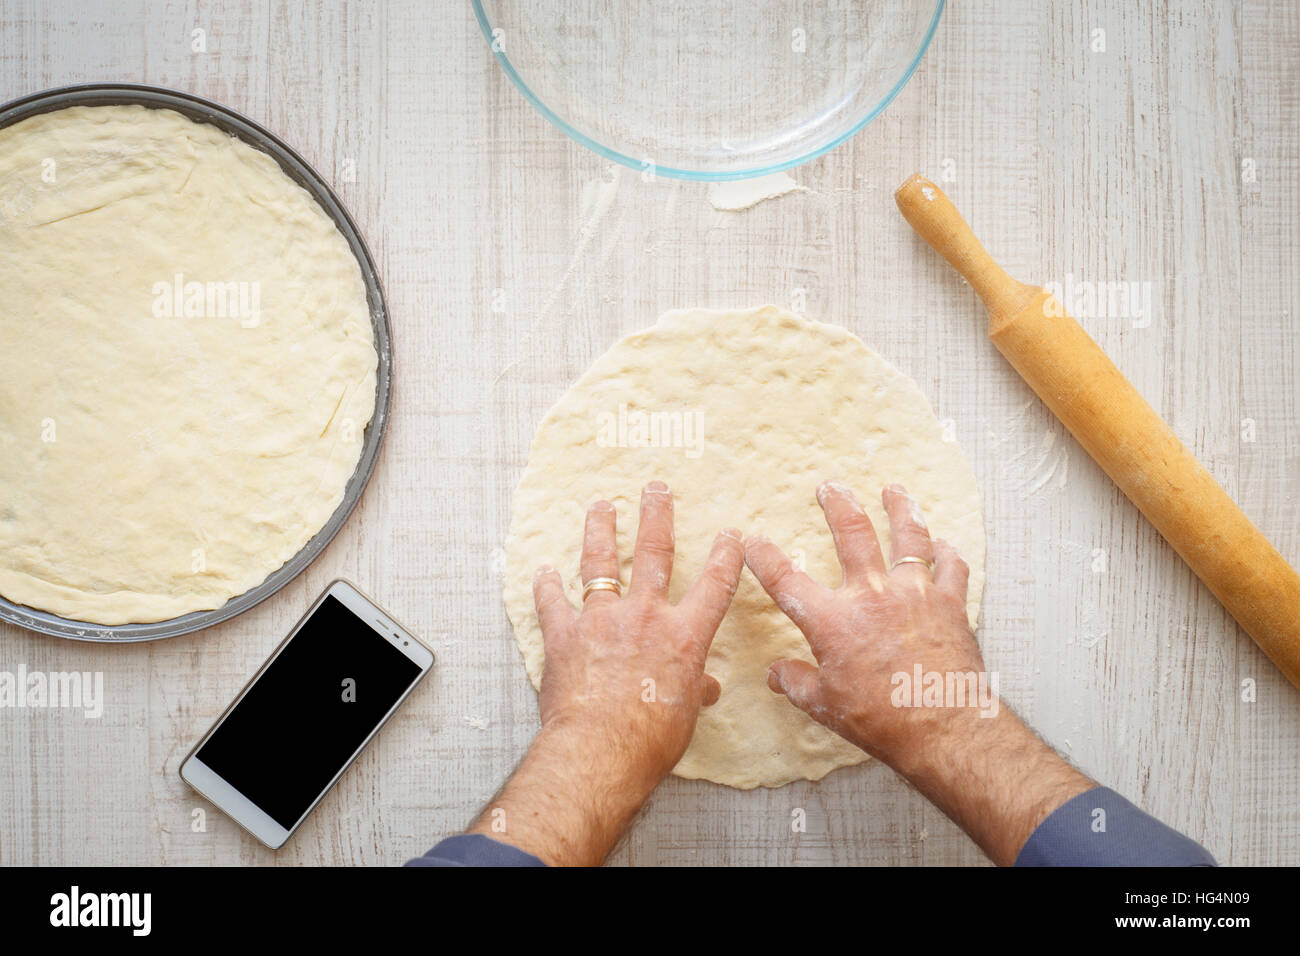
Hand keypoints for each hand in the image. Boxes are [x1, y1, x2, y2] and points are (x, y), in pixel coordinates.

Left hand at [532, 480, 744, 782]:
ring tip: (600, 506)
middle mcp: (644, 617)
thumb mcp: (686, 714)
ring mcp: (601, 621)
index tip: (731, 534)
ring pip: (600, 563)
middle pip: (654, 554)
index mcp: (684, 635)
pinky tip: (542, 571)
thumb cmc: (650, 739)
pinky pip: (552, 603)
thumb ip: (694, 691)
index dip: (725, 557)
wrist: (600, 749)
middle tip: (654, 488)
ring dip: (600, 531)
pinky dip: (546, 587)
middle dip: (656, 516)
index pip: (714, 586)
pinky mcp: (563, 635)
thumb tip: (706, 689)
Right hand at [744, 481, 983, 769]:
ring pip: (909, 537)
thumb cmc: (884, 722)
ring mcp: (915, 595)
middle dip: (838, 505)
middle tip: (830, 486)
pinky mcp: (950, 604)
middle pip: (853, 535)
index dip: (764, 556)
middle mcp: (873, 596)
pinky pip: (952, 568)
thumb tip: (775, 674)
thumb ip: (796, 683)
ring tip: (894, 490)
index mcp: (833, 622)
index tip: (751, 539)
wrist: (946, 729)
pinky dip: (948, 553)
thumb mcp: (825, 706)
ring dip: (900, 508)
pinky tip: (944, 545)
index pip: (786, 580)